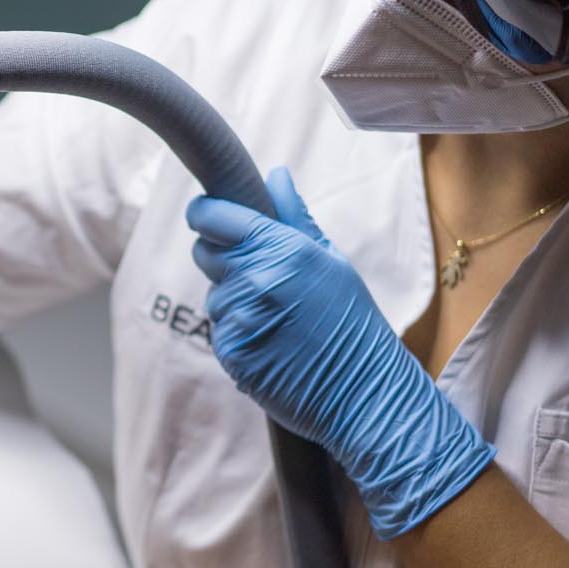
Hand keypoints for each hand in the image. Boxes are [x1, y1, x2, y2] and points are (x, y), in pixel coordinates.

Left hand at [186, 166, 493, 537]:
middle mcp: (255, 280)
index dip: (204, 212)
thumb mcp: (332, 262)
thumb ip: (294, 217)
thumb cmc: (353, 323)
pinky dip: (238, 333)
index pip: (212, 217)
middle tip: (259, 272)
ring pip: (213, 294)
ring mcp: (239, 318)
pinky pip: (219, 330)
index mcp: (282, 249)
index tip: (207, 214)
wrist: (364, 393)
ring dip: (234, 299)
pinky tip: (271, 342)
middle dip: (221, 255)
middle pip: (204, 251)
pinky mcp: (230, 352)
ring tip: (278, 316)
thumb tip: (274, 174)